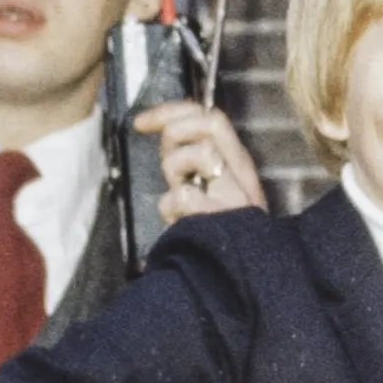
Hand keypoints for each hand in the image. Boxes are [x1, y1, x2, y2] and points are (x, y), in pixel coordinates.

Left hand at [136, 101, 265, 217]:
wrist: (235, 271)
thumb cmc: (215, 228)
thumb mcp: (208, 186)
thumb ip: (194, 157)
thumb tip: (168, 127)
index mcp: (237, 162)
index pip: (210, 115)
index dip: (172, 110)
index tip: (141, 123)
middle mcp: (240, 172)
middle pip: (208, 122)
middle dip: (176, 134)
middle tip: (170, 161)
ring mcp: (234, 193)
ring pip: (197, 154)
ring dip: (175, 173)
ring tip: (182, 196)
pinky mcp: (221, 215)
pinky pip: (183, 195)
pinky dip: (173, 207)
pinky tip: (181, 220)